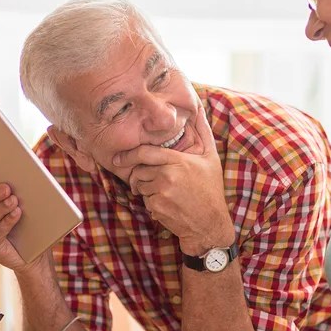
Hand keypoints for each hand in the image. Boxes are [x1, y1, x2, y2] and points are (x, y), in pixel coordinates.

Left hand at [113, 104, 234, 255]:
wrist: (210, 224)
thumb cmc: (211, 189)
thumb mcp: (211, 157)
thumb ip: (202, 131)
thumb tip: (199, 107)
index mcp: (178, 161)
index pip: (145, 152)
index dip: (128, 154)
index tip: (118, 158)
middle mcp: (168, 175)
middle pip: (138, 171)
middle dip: (137, 175)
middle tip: (143, 180)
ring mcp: (161, 193)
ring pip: (140, 187)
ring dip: (146, 189)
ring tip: (165, 193)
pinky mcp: (157, 208)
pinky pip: (145, 201)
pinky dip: (152, 203)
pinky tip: (168, 205)